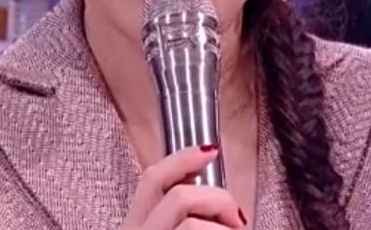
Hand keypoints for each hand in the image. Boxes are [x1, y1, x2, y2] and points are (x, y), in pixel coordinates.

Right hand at [119, 145, 245, 229]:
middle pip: (178, 196)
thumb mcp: (161, 228)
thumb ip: (177, 216)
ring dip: (223, 228)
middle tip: (236, 218)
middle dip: (216, 199)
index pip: (152, 179)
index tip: (211, 149)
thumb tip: (212, 195)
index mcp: (133, 227)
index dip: (183, 158)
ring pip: (191, 223)